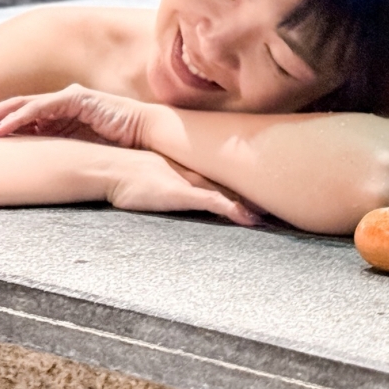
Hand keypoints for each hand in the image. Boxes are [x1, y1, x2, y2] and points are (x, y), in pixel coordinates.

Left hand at [0, 84, 152, 148]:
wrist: (148, 135)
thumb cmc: (118, 147)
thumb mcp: (78, 152)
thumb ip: (57, 152)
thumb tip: (31, 168)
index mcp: (60, 116)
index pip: (22, 118)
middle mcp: (61, 103)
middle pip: (16, 108)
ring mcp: (68, 98)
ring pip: (22, 105)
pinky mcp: (76, 98)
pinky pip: (40, 108)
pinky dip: (19, 118)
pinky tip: (1, 129)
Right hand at [107, 148, 263, 225]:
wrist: (111, 170)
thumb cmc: (126, 179)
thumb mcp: (152, 183)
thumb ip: (166, 189)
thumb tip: (173, 197)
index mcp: (187, 173)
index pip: (220, 180)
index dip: (241, 187)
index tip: (262, 195)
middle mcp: (193, 176)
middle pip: (230, 185)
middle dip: (253, 195)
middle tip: (278, 204)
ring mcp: (189, 184)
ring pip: (226, 194)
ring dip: (249, 206)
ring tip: (269, 216)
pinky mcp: (182, 194)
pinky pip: (213, 202)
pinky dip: (231, 209)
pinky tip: (248, 219)